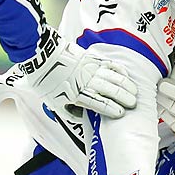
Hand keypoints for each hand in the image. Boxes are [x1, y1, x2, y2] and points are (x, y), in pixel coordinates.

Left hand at [0, 40, 136, 117]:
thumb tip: (81, 118)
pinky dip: (118, 69)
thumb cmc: (44, 81)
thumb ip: (68, 111)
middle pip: (109, 90)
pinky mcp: (89, 58)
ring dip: (125, 85)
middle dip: (124, 98)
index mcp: (76, 94)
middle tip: (133, 104)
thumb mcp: (52, 102)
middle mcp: (85, 81)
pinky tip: (125, 74)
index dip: (111, 109)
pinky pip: (107, 64)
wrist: (40, 56)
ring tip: (134, 92)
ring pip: (112, 77)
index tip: (121, 114)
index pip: (98, 103)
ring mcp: (89, 69)